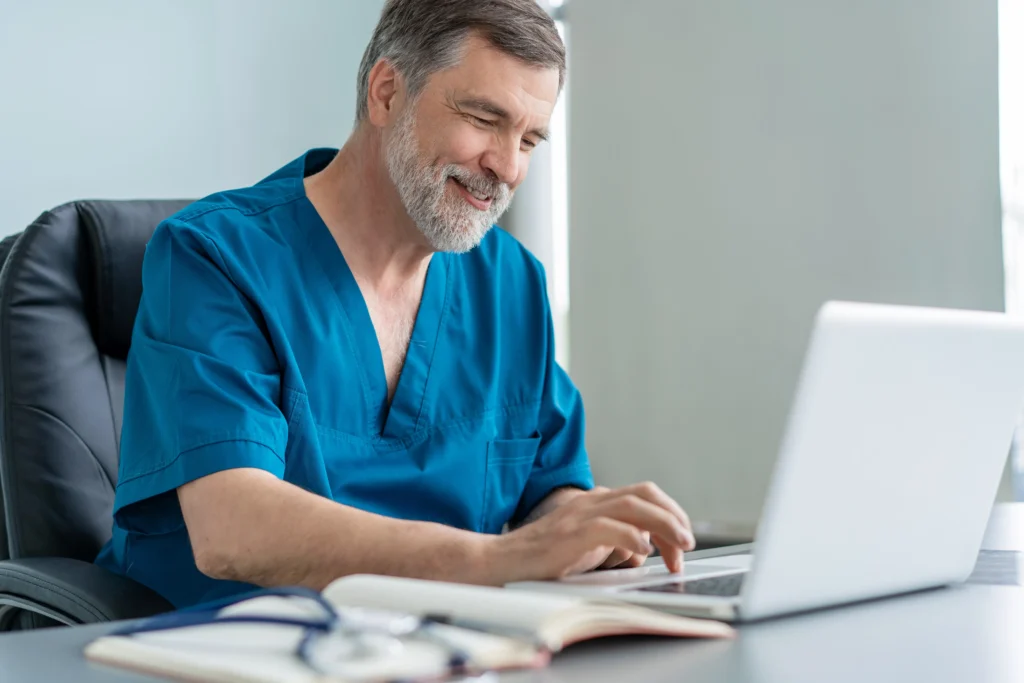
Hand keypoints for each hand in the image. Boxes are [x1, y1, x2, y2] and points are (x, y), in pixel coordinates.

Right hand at [491, 482, 694, 582]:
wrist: (505, 562)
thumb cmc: (545, 558)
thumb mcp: (590, 547)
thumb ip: (617, 543)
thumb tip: (644, 550)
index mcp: (598, 502)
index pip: (645, 497)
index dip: (670, 516)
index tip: (682, 543)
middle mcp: (592, 501)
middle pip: (646, 495)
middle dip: (674, 517)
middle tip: (687, 545)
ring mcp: (581, 515)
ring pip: (634, 507)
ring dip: (664, 526)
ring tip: (679, 547)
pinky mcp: (571, 534)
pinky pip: (609, 527)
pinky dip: (631, 537)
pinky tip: (642, 552)